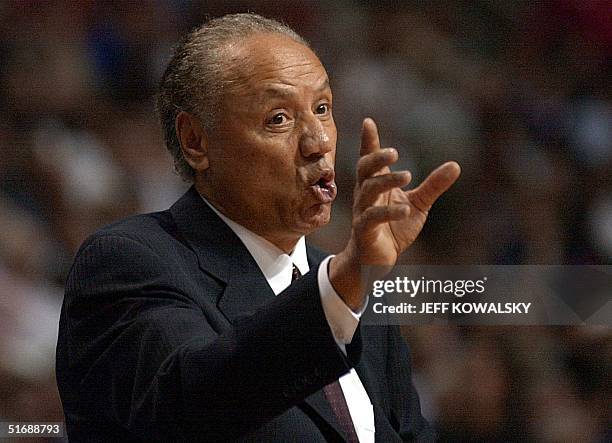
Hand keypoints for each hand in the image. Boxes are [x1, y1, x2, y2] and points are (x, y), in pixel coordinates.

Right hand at [330, 118, 460, 309]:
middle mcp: (366, 195)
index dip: (368, 141)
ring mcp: (363, 212)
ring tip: (408, 175)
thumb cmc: (393, 228)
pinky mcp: (365, 230)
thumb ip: (433, 186)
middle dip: (376, 158)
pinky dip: (388, 212)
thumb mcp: (418, 204)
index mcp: (376, 185)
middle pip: (364, 169)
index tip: (368, 122)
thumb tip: (455, 165)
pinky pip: (372, 218)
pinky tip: (404, 209)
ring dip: (387, 182)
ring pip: (368, 191)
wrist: (376, 261)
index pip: (369, 159)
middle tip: (394, 152)